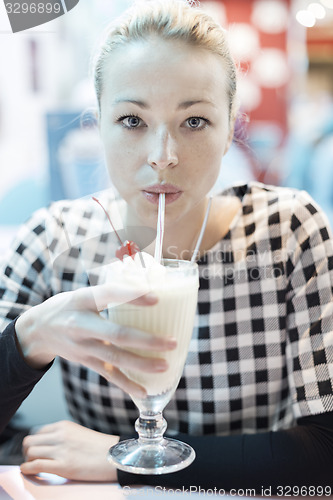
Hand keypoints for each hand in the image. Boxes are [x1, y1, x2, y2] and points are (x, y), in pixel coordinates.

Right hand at [15, 283, 176, 397]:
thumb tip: (149, 288)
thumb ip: (111, 292)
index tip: (157, 298)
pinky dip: (126, 384)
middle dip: (146, 340)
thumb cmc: (70, 306)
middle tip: (172, 342)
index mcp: (83, 300)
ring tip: (165, 365)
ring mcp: (83, 346)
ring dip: (142, 364)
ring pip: (115, 357)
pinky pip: (108, 374)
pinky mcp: (85, 361)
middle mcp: (81, 324)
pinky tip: (144, 391)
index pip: (109, 294)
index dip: (132, 296)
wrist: (38, 330)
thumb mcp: (84, 293)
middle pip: (117, 333)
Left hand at [21, 420, 118, 480]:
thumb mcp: (78, 433)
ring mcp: (61, 450)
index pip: (38, 432)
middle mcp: (60, 435)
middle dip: (26, 451)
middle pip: (29, 441)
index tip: (34, 450)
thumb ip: (63, 436)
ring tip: (32, 467)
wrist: (115, 455)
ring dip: (27, 460)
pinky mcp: (62, 466)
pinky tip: (28, 471)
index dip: (34, 443)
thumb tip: (48, 445)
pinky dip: (27, 469)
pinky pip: (35, 465)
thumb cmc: (100, 447)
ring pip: (30, 452)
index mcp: (64, 426)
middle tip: (31, 459)